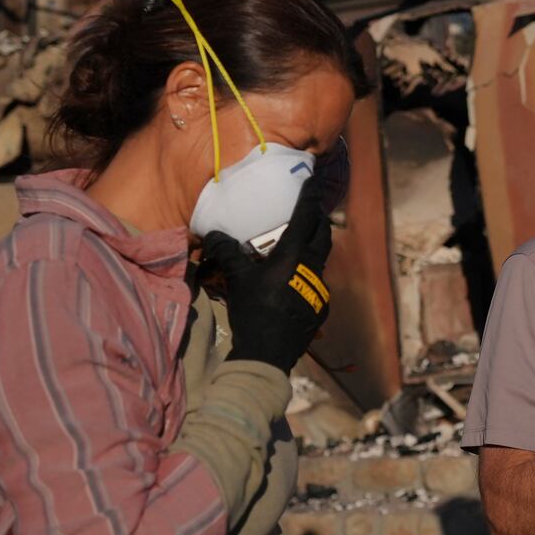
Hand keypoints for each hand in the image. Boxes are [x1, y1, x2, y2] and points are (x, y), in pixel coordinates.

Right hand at [200, 181, 331, 374]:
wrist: (269, 353)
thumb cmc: (254, 310)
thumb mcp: (237, 278)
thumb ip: (227, 252)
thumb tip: (212, 233)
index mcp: (295, 254)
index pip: (307, 216)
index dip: (310, 197)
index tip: (313, 181)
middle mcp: (313, 266)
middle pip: (323, 235)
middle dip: (318, 220)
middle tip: (310, 211)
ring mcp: (321, 287)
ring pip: (322, 258)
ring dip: (314, 246)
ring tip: (302, 243)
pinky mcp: (322, 305)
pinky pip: (318, 280)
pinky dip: (309, 271)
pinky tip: (296, 277)